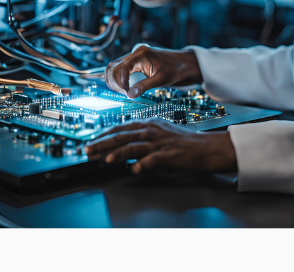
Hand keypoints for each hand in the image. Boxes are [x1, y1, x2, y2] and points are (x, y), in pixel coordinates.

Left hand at [84, 119, 236, 173]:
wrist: (207, 147)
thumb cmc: (184, 143)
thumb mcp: (161, 134)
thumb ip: (144, 139)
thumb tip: (126, 148)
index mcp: (149, 124)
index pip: (120, 128)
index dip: (104, 135)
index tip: (91, 141)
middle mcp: (151, 130)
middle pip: (121, 136)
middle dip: (102, 143)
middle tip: (87, 150)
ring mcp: (160, 142)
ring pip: (133, 146)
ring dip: (116, 153)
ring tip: (103, 159)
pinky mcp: (169, 154)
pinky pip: (152, 160)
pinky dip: (141, 165)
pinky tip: (132, 170)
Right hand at [104, 44, 201, 97]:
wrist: (181, 63)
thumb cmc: (173, 70)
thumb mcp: (160, 80)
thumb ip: (144, 86)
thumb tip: (130, 95)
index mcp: (142, 54)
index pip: (124, 66)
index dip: (122, 80)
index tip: (126, 91)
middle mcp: (136, 52)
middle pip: (116, 66)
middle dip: (116, 81)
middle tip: (125, 93)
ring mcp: (134, 55)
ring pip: (115, 67)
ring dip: (115, 80)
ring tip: (124, 91)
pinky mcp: (134, 60)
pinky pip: (121, 69)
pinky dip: (119, 78)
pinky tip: (125, 87)